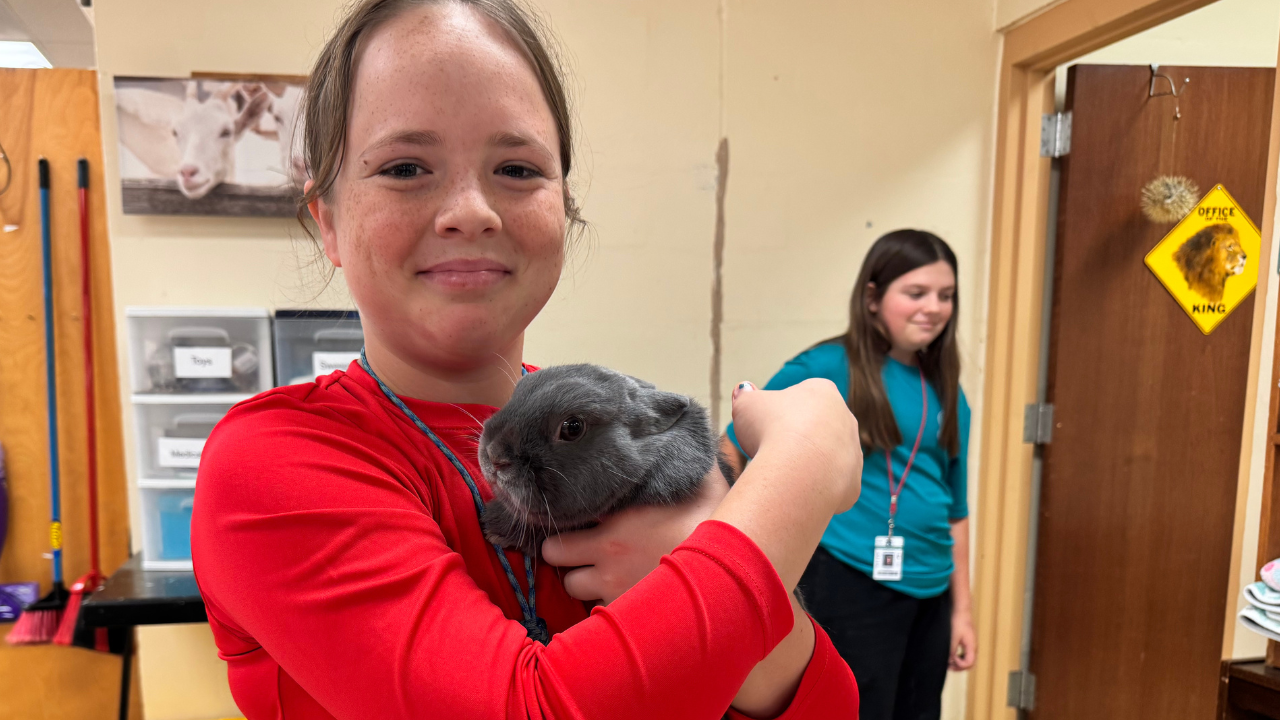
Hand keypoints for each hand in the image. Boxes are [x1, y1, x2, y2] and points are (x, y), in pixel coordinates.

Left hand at [541, 467, 729, 604]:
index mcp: (612, 535)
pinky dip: (615, 609)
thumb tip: (678, 434)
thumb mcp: (698, 481)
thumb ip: (677, 460)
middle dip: (571, 565)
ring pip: (583, 596)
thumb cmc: (717, 523)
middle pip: (563, 574)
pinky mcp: (638, 618)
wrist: (735, 570)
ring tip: (609, 576)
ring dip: (591, 587)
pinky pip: (610, 617)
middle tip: (586, 555)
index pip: (555, 544)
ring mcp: (621, 597)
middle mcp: (609, 568)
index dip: (561, 538)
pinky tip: (632, 597)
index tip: (572, 531)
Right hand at [730, 379, 861, 514]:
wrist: (797, 472)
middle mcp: (845, 418)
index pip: (801, 396)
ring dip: (808, 463)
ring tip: (783, 473)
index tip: (766, 424)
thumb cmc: (770, 430)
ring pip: (827, 457)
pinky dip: (815, 489)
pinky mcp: (853, 483)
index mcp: (823, 392)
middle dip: (797, 437)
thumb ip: (746, 395)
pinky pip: (831, 485)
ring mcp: (853, 451)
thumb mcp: (746, 404)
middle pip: (818, 426)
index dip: (780, 411)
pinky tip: (797, 491)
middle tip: (772, 449)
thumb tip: (744, 390)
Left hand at [950, 609, 976, 670]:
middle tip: (948, 666)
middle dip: (959, 667)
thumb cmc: (958, 621)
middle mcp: (973, 647)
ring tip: (949, 663)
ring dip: (959, 663)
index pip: (969, 663)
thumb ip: (952, 649)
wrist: (962, 611)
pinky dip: (959, 658)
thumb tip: (949, 660)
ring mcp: (971, 645)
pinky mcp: (968, 642)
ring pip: (968, 660)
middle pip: (969, 664)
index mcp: (972, 646)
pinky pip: (966, 654)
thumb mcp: (953, 636)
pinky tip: (952, 656)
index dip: (960, 664)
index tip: (952, 658)